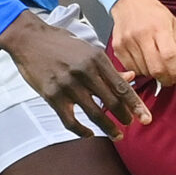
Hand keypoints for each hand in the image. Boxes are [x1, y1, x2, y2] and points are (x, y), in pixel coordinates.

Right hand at [0, 11, 149, 133]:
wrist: (29, 39)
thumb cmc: (61, 43)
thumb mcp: (88, 49)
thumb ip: (108, 67)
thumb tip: (131, 77)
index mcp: (96, 58)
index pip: (122, 87)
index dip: (136, 105)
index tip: (146, 117)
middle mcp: (84, 72)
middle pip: (111, 102)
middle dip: (124, 117)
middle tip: (130, 125)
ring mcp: (67, 85)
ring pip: (94, 113)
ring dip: (108, 127)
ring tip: (117, 135)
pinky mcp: (52, 95)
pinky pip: (70, 120)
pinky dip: (82, 131)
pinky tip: (89, 133)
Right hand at [108, 0, 175, 87]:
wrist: (129, 1)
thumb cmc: (154, 13)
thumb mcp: (174, 24)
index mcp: (159, 27)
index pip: (169, 57)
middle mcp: (142, 35)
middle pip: (156, 68)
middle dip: (166, 79)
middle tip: (170, 79)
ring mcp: (128, 42)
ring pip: (144, 71)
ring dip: (153, 73)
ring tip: (156, 63)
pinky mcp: (118, 47)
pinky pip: (131, 68)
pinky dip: (140, 70)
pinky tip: (144, 60)